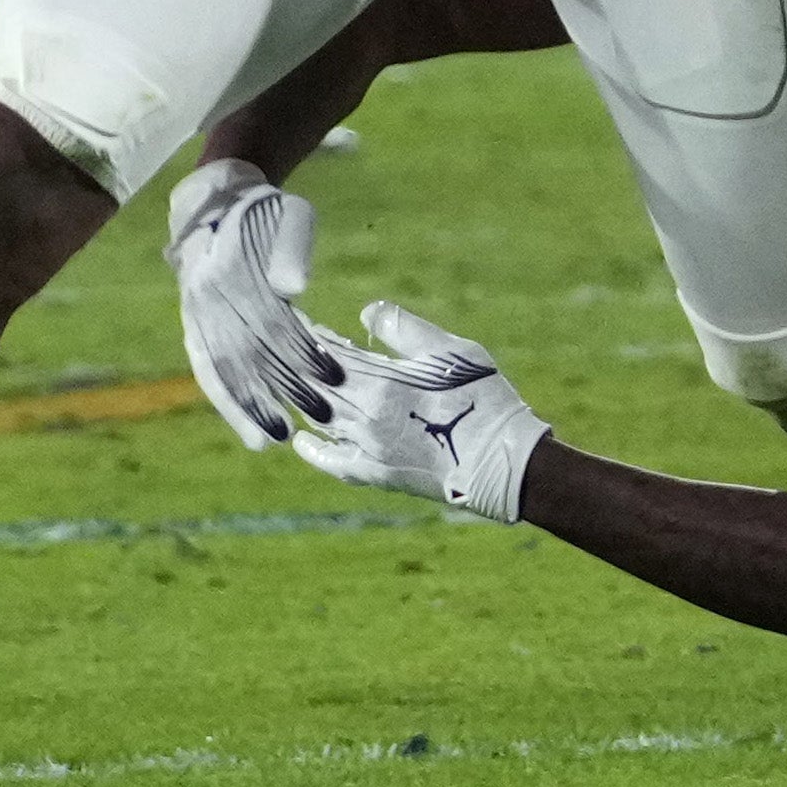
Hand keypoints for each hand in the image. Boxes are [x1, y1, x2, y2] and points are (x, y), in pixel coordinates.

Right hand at [168, 157, 333, 449]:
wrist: (217, 198)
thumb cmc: (262, 207)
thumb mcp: (286, 213)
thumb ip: (290, 245)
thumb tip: (294, 287)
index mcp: (225, 270)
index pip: (268, 321)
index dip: (300, 349)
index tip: (332, 374)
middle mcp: (204, 300)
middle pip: (245, 355)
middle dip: (282, 388)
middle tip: (320, 416)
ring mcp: (196, 315)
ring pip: (221, 371)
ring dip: (249, 407)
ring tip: (277, 440)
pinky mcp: (195, 327)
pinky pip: (207, 371)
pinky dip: (228, 402)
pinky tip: (249, 430)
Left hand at [287, 301, 548, 523]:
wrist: (503, 461)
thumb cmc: (484, 398)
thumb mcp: (452, 351)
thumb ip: (406, 330)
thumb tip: (366, 312)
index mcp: (382, 383)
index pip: (328, 355)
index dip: (309, 337)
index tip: (294, 321)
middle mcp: (365, 417)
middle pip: (315, 387)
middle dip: (298, 364)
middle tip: (282, 347)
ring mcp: (367, 449)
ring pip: (319, 420)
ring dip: (301, 399)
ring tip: (288, 382)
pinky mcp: (377, 474)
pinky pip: (334, 463)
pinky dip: (314, 451)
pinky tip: (299, 440)